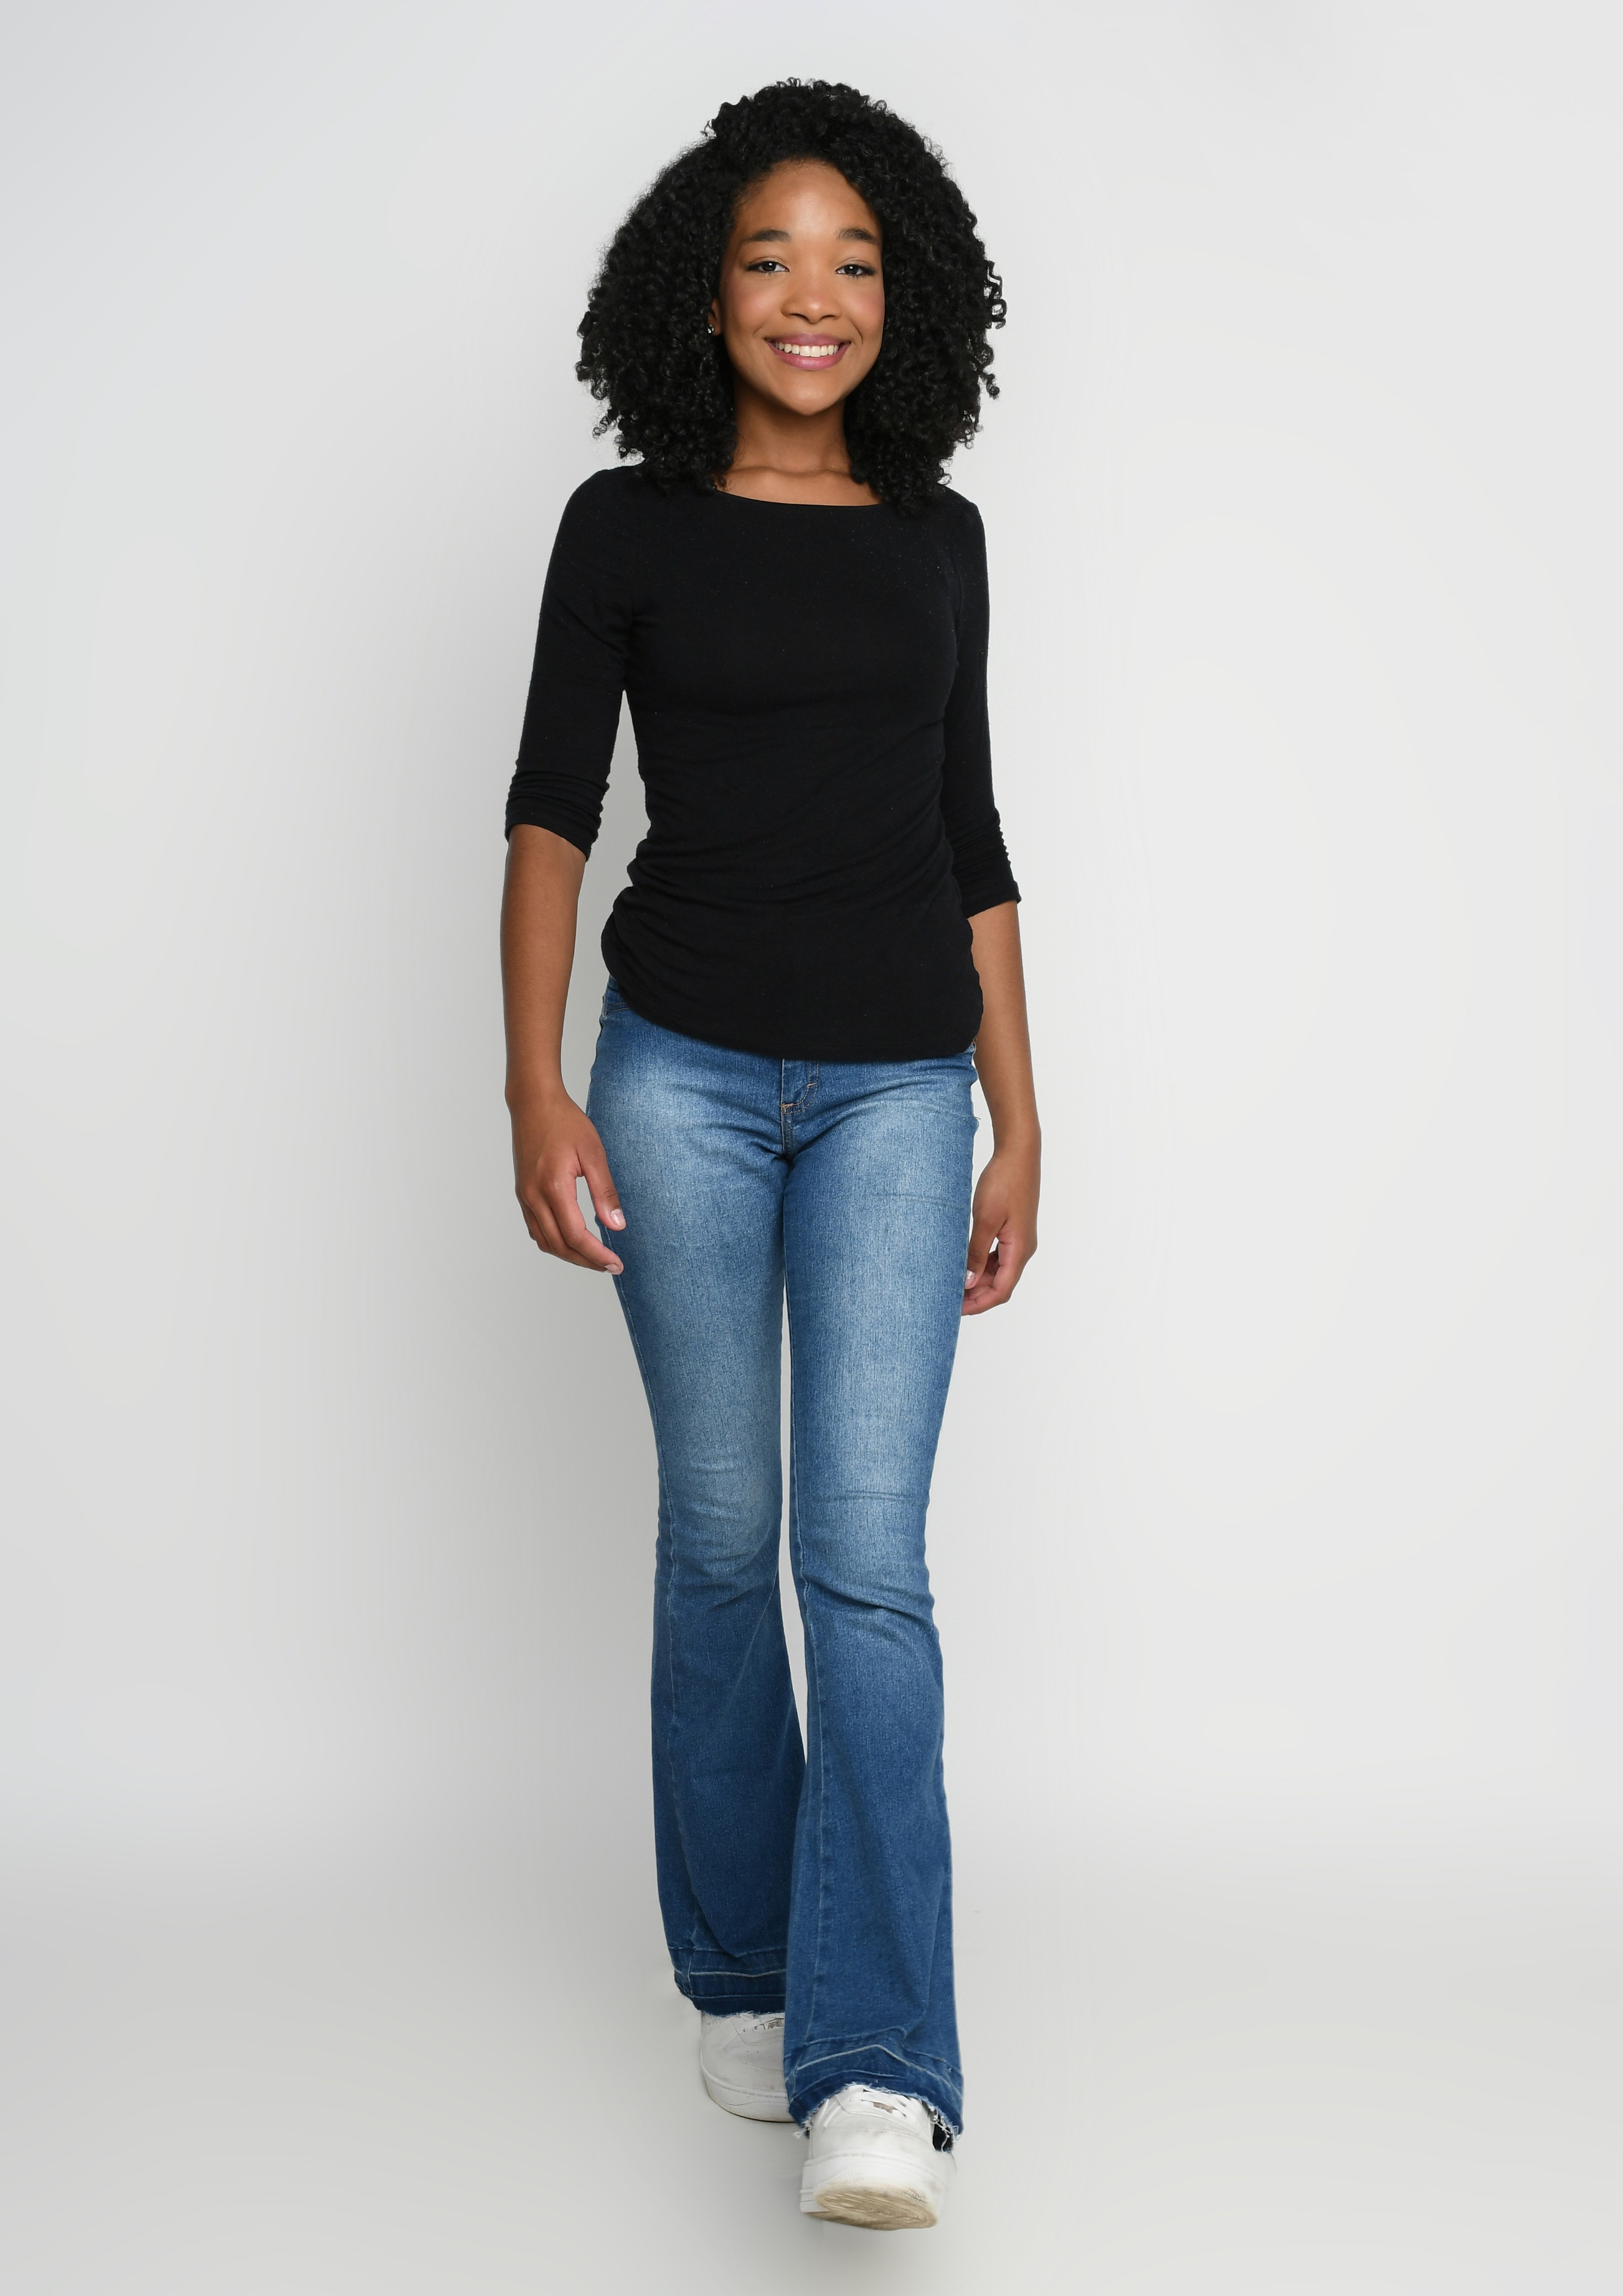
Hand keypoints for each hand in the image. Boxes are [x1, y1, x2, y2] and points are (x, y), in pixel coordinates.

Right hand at [510, 1086, 625, 1272]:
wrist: (533, 1103)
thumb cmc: (565, 1122)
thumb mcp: (594, 1152)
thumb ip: (605, 1191)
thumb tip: (617, 1225)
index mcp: (553, 1187)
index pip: (576, 1236)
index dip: (597, 1255)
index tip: (616, 1263)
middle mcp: (534, 1197)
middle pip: (560, 1245)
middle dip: (586, 1261)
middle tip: (610, 1266)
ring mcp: (525, 1197)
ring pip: (545, 1241)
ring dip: (570, 1255)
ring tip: (594, 1257)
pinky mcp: (523, 1194)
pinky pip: (536, 1229)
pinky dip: (554, 1242)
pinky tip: (572, 1240)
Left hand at [963, 1141, 1037, 1314]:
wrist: (1018, 1154)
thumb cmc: (1003, 1182)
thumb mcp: (985, 1219)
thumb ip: (976, 1253)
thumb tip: (967, 1282)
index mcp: (1019, 1250)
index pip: (1001, 1291)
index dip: (979, 1304)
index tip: (955, 1310)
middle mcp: (1023, 1249)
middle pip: (1000, 1284)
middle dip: (975, 1296)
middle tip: (947, 1300)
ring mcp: (1019, 1240)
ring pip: (998, 1271)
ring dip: (977, 1281)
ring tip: (952, 1285)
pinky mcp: (1013, 1230)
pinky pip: (997, 1257)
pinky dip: (981, 1265)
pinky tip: (963, 1264)